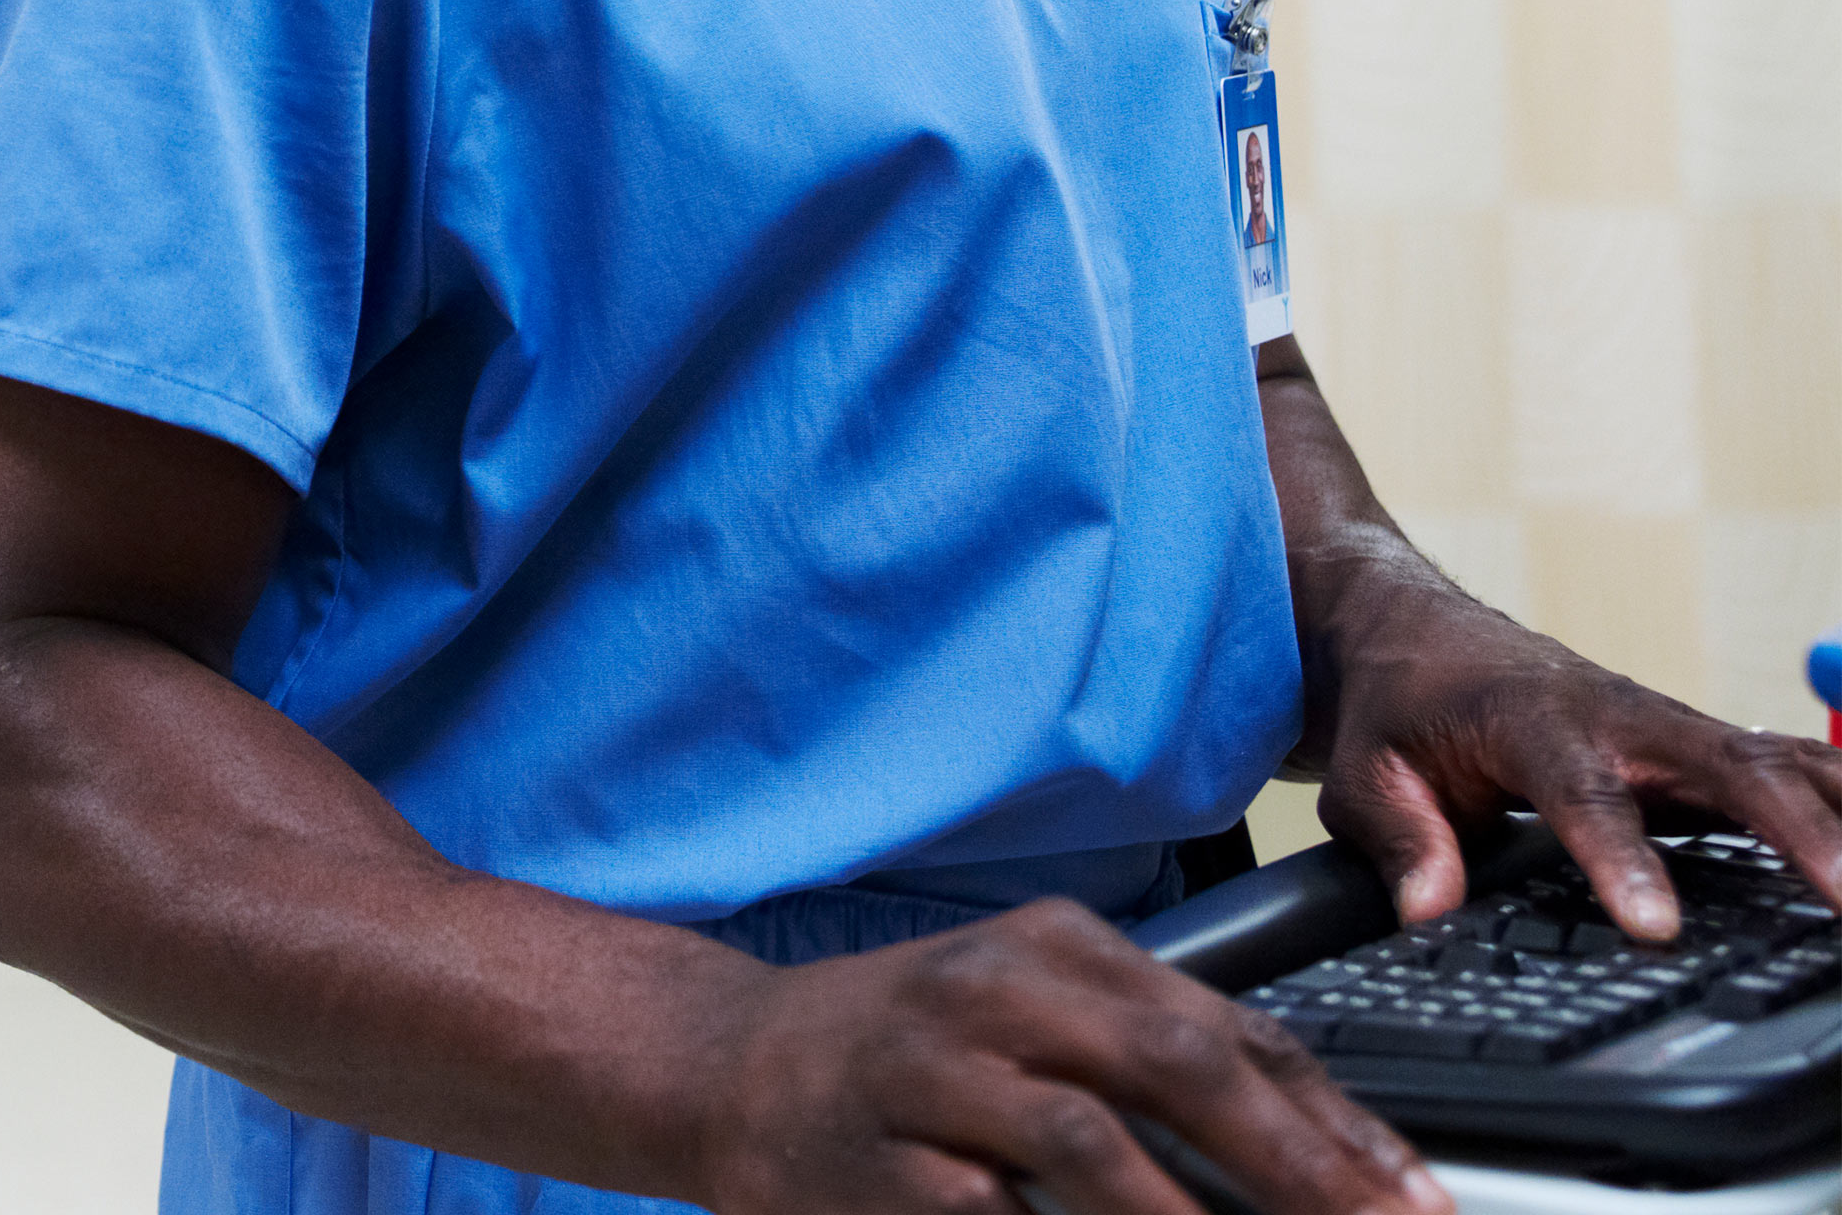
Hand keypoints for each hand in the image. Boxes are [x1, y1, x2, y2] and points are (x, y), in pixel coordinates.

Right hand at [698, 898, 1446, 1214]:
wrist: (724, 1066)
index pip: (1226, 1028)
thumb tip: (1318, 1150)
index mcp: (1051, 949)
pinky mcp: (880, 1164)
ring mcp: (930, 1074)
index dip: (1336, 1123)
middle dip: (1301, 1167)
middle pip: (1177, 1066)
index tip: (1414, 1201)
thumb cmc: (898, 1051)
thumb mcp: (1025, 1013)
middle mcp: (994, 992)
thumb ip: (1148, 1057)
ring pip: (1091, 1144)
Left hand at [1306, 572, 1841, 941]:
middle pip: (1725, 764)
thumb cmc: (1398, 700)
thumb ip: (1398, 837)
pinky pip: (1783, 765)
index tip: (1658, 926)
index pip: (1585, 794)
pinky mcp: (1694, 745)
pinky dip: (1837, 798)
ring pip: (1777, 759)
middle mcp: (1618, 715)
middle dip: (1795, 830)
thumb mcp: (1365, 771)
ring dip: (1838, 815)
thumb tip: (1429, 909)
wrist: (1415, 628)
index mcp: (1530, 720)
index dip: (1624, 859)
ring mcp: (1667, 726)